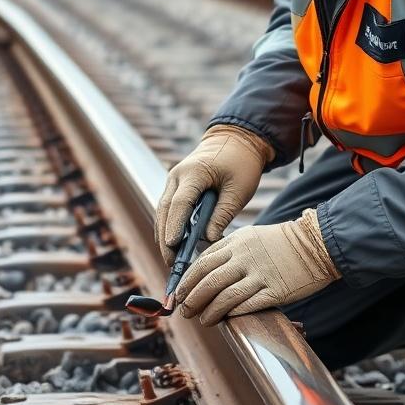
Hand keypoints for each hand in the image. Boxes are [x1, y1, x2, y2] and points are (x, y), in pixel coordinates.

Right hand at [154, 125, 272, 264]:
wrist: (236, 140)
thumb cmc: (242, 164)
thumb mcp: (239, 190)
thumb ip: (223, 214)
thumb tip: (207, 240)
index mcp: (194, 172)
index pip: (180, 203)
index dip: (175, 226)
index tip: (172, 247)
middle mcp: (177, 175)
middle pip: (164, 210)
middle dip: (165, 238)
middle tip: (170, 263)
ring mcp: (174, 180)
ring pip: (163, 211)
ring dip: (165, 234)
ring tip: (171, 260)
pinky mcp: (177, 186)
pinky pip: (169, 209)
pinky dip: (170, 226)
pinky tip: (174, 245)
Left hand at [175, 209, 340, 325]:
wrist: (317, 244)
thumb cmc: (283, 243)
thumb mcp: (251, 236)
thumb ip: (230, 251)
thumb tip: (207, 272)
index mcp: (236, 242)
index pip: (202, 262)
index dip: (187, 280)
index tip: (179, 292)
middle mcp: (244, 257)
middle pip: (208, 280)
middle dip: (192, 298)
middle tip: (184, 310)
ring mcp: (259, 274)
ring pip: (224, 296)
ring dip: (208, 311)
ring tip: (202, 320)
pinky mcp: (275, 291)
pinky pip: (247, 305)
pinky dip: (232, 313)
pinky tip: (224, 319)